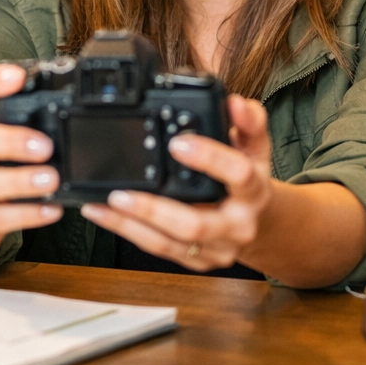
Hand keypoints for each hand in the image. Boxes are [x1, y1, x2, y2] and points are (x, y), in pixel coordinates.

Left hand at [80, 95, 271, 271]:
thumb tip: (234, 103)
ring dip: (132, 225)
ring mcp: (216, 249)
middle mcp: (237, 226)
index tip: (177, 143)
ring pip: (169, 243)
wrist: (260, 224)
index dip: (209, 159)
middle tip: (122, 193)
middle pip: (195, 224)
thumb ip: (248, 121)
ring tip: (105, 204)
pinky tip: (107, 215)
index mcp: (254, 191)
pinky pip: (160, 249)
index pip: (237, 175)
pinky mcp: (197, 261)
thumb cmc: (250, 180)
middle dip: (154, 210)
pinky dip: (129, 232)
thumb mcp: (255, 147)